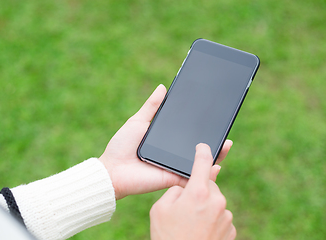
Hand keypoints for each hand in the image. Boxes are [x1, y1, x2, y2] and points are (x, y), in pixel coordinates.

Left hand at [99, 85, 232, 199]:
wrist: (112, 169)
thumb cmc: (122, 145)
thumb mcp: (138, 121)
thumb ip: (152, 106)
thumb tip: (163, 87)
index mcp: (166, 140)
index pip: (188, 133)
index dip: (202, 127)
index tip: (215, 117)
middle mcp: (173, 153)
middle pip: (198, 148)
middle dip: (214, 141)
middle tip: (225, 131)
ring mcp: (174, 166)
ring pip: (199, 163)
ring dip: (216, 155)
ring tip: (227, 144)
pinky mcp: (173, 178)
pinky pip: (192, 177)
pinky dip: (206, 174)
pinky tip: (217, 165)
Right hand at [149, 143, 235, 239]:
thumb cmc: (168, 236)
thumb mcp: (160, 209)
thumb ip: (174, 191)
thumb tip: (184, 188)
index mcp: (198, 192)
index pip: (203, 162)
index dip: (203, 151)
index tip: (204, 145)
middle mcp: (216, 201)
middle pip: (208, 185)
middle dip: (198, 190)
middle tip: (185, 207)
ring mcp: (226, 216)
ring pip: (214, 201)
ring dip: (205, 206)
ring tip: (190, 223)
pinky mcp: (231, 229)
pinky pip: (220, 216)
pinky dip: (212, 219)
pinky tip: (199, 230)